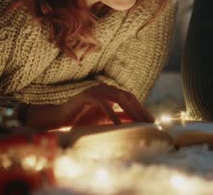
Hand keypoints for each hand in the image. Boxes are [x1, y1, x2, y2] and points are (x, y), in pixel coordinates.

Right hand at [25, 84, 154, 129]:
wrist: (60, 118)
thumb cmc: (82, 119)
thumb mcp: (105, 119)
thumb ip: (119, 117)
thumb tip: (137, 122)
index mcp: (110, 92)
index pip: (130, 98)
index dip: (142, 108)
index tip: (152, 120)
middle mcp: (105, 88)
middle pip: (127, 96)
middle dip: (140, 109)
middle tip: (149, 121)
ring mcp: (96, 90)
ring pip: (118, 98)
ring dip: (130, 110)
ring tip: (138, 122)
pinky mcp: (87, 95)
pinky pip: (103, 104)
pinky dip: (112, 114)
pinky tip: (118, 125)